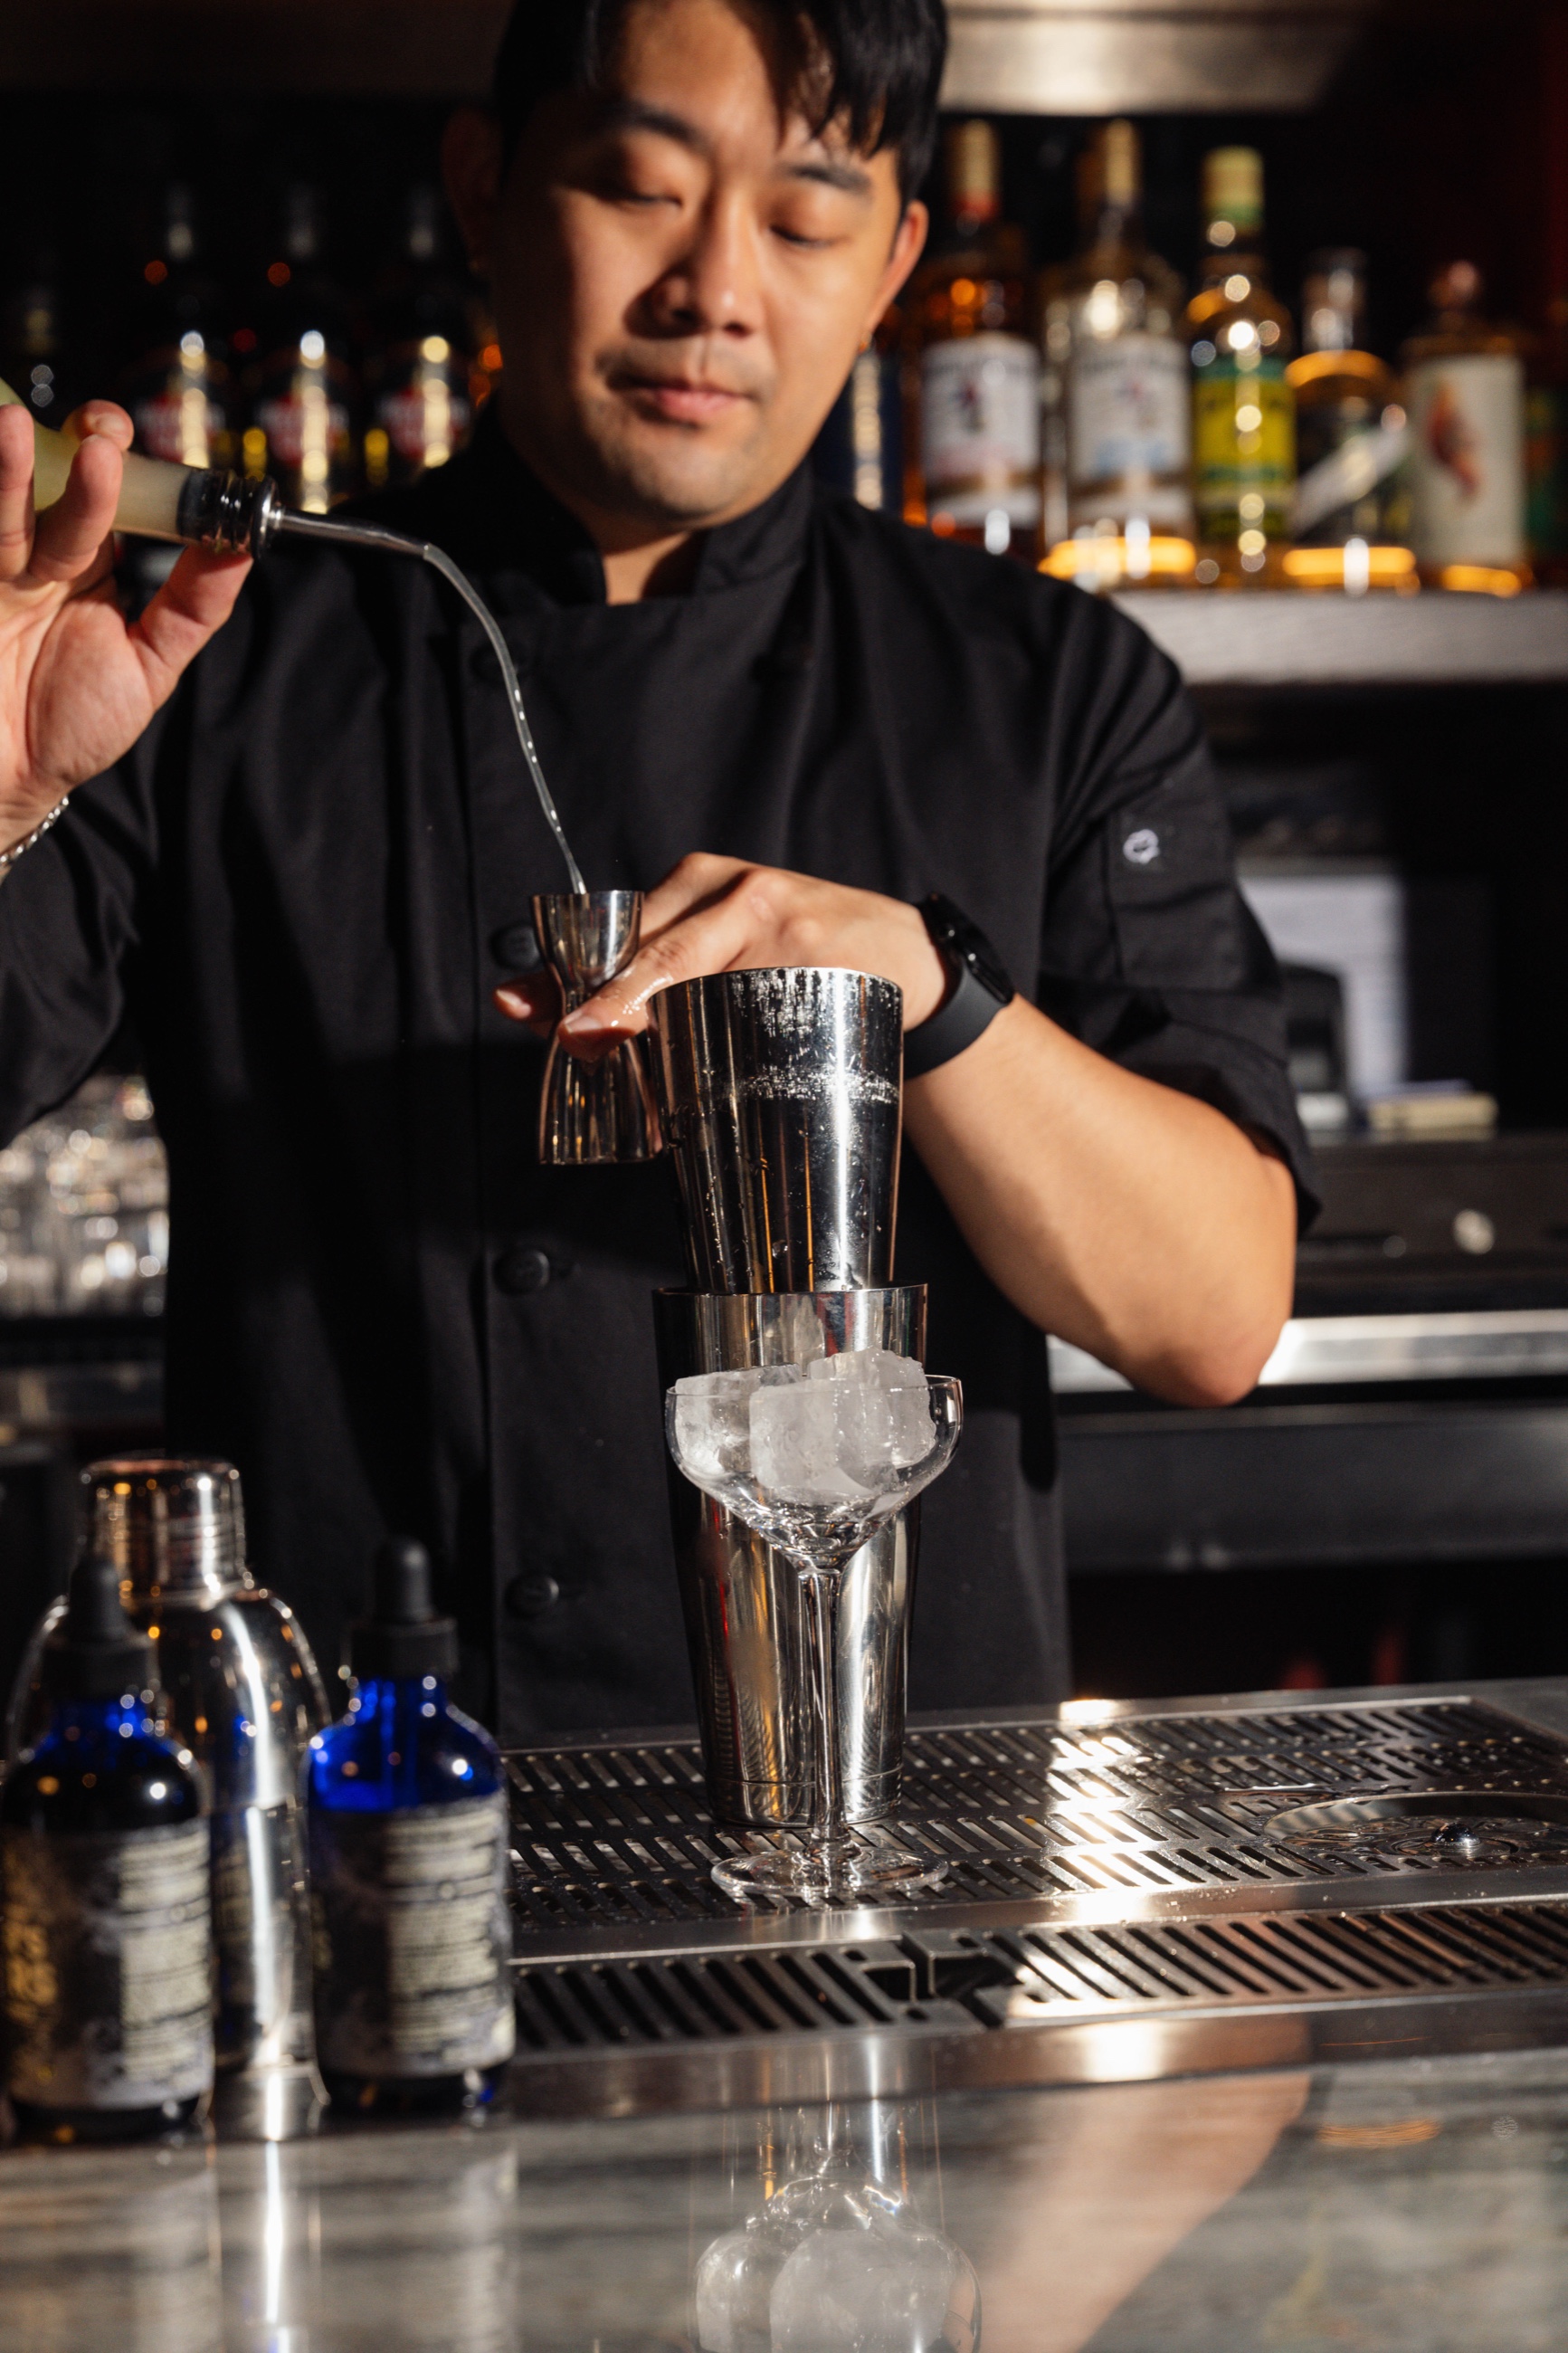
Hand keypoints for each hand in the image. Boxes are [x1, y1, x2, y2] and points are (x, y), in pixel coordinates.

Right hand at [0, 401, 250, 849]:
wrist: (3, 778)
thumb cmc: (73, 727)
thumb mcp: (149, 666)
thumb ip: (193, 607)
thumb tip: (242, 545)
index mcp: (90, 561)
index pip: (110, 491)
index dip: (122, 461)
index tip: (134, 449)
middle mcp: (38, 552)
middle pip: (57, 480)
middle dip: (78, 453)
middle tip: (99, 441)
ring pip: (3, 505)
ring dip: (9, 468)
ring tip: (13, 432)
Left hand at [492, 853, 948, 1057]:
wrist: (906, 956)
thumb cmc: (797, 955)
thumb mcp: (725, 942)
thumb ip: (648, 969)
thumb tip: (537, 1013)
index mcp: (700, 880)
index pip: (620, 930)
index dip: (570, 976)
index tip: (523, 1007)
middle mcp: (735, 890)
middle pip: (652, 951)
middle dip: (605, 1000)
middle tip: (574, 1039)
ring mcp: (778, 922)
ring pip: (698, 977)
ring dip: (653, 1019)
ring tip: (621, 1055)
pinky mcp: (816, 959)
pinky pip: (757, 1007)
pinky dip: (729, 1039)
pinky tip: (713, 1063)